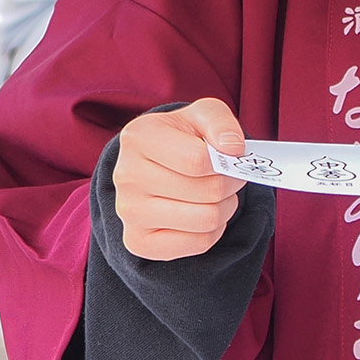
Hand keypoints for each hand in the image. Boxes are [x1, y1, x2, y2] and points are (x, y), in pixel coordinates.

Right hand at [110, 98, 247, 259]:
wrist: (157, 165)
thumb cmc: (184, 138)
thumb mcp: (203, 115)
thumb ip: (221, 123)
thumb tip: (233, 149)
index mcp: (138, 137)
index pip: (198, 160)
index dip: (227, 161)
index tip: (230, 157)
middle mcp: (126, 175)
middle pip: (207, 191)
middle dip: (229, 184)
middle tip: (226, 177)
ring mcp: (128, 212)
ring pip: (207, 219)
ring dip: (225, 207)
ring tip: (216, 195)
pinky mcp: (138, 242)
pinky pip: (199, 244)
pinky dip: (213, 230)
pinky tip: (202, 213)